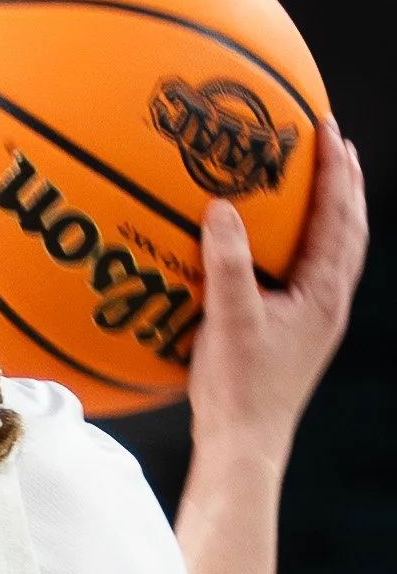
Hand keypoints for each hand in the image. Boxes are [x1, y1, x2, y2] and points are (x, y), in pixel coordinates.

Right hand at [188, 119, 367, 474]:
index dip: (335, 171)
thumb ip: (227, 262)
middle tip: (334, 143)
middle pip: (349, 229)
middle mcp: (330, 303)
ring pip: (336, 251)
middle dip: (344, 183)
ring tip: (318, 180)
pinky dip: (305, 241)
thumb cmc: (239, 389)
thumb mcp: (229, 320)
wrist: (245, 444)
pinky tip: (280, 239)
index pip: (339, 219)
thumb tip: (222, 208)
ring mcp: (317, 319)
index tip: (328, 129)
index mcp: (324, 295)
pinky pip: (310, 271)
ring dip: (331, 210)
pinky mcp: (298, 332)